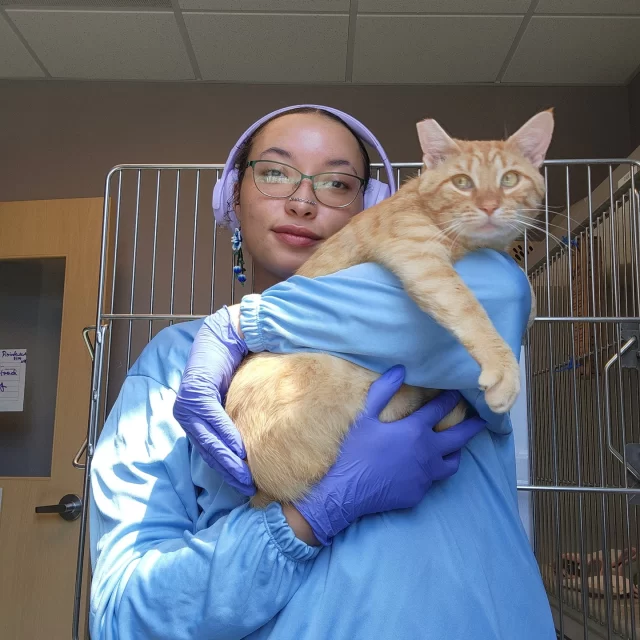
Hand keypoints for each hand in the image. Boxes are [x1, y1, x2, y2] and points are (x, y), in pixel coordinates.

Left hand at [173, 307, 255, 494]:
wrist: (240, 330)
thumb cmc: (246, 362)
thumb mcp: (246, 395)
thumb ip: (245, 418)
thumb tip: (258, 447)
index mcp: (200, 412)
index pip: (211, 447)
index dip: (227, 467)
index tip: (246, 484)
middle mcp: (189, 408)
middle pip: (207, 448)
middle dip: (227, 469)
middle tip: (248, 488)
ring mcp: (189, 399)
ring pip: (205, 438)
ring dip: (226, 459)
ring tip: (246, 476)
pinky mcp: (195, 388)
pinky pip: (208, 418)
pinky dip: (224, 435)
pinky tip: (240, 450)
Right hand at [295, 365, 486, 544]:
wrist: (349, 491)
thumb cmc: (356, 451)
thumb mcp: (366, 417)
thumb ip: (383, 391)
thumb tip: (399, 369)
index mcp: (415, 430)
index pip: (440, 409)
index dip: (451, 399)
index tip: (459, 392)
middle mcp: (427, 452)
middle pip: (459, 437)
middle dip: (473, 426)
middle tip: (482, 421)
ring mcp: (426, 474)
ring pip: (452, 463)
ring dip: (456, 452)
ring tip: (456, 447)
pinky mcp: (420, 492)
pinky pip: (433, 480)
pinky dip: (432, 471)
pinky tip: (424, 468)